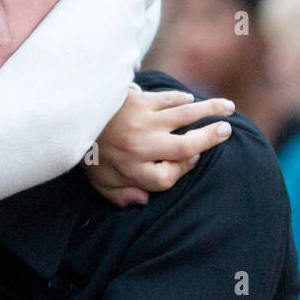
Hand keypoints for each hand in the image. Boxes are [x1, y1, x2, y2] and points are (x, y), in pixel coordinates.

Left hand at [87, 85, 234, 206]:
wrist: (70, 118)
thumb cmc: (89, 155)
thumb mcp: (100, 184)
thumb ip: (122, 197)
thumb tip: (144, 200)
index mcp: (132, 170)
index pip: (167, 178)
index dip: (182, 171)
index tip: (190, 161)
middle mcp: (141, 146)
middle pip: (185, 146)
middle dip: (210, 139)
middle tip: (226, 132)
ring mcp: (142, 121)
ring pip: (184, 115)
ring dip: (209, 111)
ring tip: (228, 109)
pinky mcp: (138, 101)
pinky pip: (168, 99)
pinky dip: (181, 99)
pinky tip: (191, 100)